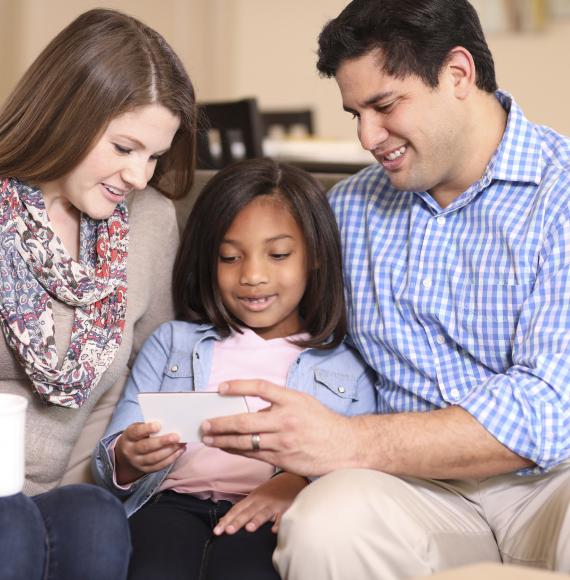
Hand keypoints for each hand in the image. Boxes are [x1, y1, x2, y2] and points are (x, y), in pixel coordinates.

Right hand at [114, 421, 185, 484]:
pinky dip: (172, 458)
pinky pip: (160, 465)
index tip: (159, 425)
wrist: (128, 453)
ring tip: (181, 443)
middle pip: (146, 447)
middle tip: (176, 437)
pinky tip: (180, 450)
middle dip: (162, 442)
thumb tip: (168, 423)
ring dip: (170, 451)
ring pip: (154, 458)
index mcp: (128, 437)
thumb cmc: (138, 436)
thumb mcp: (138, 428)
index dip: (147, 429)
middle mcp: (131, 451)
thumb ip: (149, 426)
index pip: (136, 432)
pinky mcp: (146, 470)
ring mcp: (138, 462)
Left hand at [201, 381, 359, 476]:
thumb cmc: (321, 422)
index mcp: (291, 400)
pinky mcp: (281, 459)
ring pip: (244, 442)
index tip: (221, 388)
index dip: (238, 386)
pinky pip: (253, 455)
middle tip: (205, 423)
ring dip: (222, 440)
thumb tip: (251, 408)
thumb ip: (279, 402)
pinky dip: (236, 451)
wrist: (343, 447)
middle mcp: (285, 420)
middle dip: (220, 423)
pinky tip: (225, 448)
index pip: (260, 388)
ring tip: (208, 438)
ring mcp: (282, 441)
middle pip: (244, 421)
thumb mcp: (302, 402)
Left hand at [213, 473, 307, 535]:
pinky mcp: (286, 507)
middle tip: (228, 530)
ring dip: (256, 520)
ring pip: (264, 513)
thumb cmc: (271, 491)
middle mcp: (261, 501)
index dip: (227, 520)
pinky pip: (282, 516)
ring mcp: (273, 504)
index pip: (236, 510)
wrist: (291, 479)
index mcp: (252, 498)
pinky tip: (274, 530)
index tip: (217, 531)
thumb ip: (241, 509)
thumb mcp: (255, 497)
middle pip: (247, 512)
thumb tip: (224, 520)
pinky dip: (279, 522)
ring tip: (249, 528)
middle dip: (238, 521)